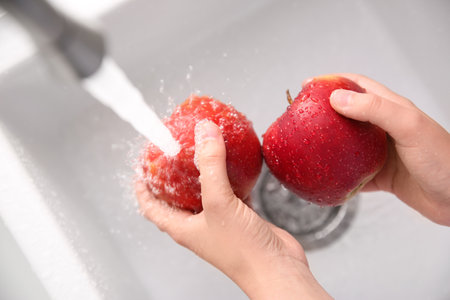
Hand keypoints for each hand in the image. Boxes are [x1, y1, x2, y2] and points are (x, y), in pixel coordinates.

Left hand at [136, 120, 331, 299]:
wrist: (277, 269)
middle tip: (174, 151)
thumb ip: (211, 165)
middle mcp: (199, 224)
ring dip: (205, 172)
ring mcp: (220, 220)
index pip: (151, 206)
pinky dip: (233, 177)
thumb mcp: (219, 202)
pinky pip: (232, 191)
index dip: (143, 186)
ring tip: (203, 151)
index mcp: (182, 227)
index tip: (141, 166)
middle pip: (178, 196)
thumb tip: (204, 131)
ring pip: (207, 191)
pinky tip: (238, 163)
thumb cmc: (243, 251)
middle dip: (174, 174)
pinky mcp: (241, 217)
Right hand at [321, 73, 449, 225]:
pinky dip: (337, 174)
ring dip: (327, 144)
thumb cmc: (444, 160)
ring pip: (346, 145)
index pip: (357, 86)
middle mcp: (384, 128)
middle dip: (324, 113)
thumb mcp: (409, 127)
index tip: (308, 85)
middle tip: (301, 116)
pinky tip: (325, 177)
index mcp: (392, 109)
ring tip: (306, 145)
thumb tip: (337, 98)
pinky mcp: (381, 176)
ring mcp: (381, 153)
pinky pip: (352, 173)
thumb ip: (375, 109)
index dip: (332, 81)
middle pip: (347, 115)